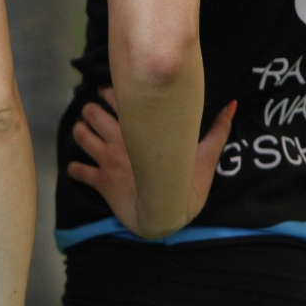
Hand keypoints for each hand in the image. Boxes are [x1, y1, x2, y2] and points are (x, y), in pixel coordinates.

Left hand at [68, 87, 236, 237]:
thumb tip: (232, 105)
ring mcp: (107, 161)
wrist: (165, 214)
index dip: (109, 92)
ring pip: (80, 136)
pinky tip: (76, 168)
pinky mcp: (100, 181)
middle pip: (92, 113)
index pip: (118, 99)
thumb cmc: (186, 186)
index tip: (108, 92)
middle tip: (91, 110)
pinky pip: (78, 171)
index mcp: (141, 131)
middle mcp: (119, 142)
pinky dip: (74, 168)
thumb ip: (217, 130)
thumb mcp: (206, 156)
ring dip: (78, 131)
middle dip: (89, 110)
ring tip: (81, 130)